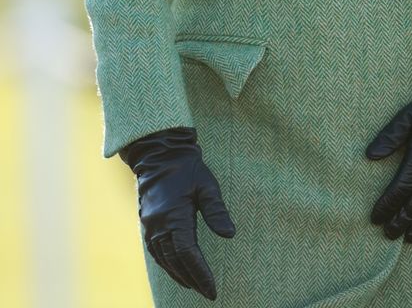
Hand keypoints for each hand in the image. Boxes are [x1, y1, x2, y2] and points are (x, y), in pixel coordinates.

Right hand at [119, 127, 234, 299]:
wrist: (160, 153)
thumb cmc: (187, 168)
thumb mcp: (207, 185)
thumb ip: (216, 211)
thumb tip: (230, 235)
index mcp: (174, 216)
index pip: (188, 254)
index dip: (200, 274)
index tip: (212, 289)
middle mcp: (159, 225)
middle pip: (175, 261)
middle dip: (192, 279)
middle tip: (207, 292)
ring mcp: (150, 225)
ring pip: (164, 259)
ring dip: (179, 274)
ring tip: (194, 286)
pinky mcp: (147, 223)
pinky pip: (156, 251)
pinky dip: (167, 264)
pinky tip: (177, 269)